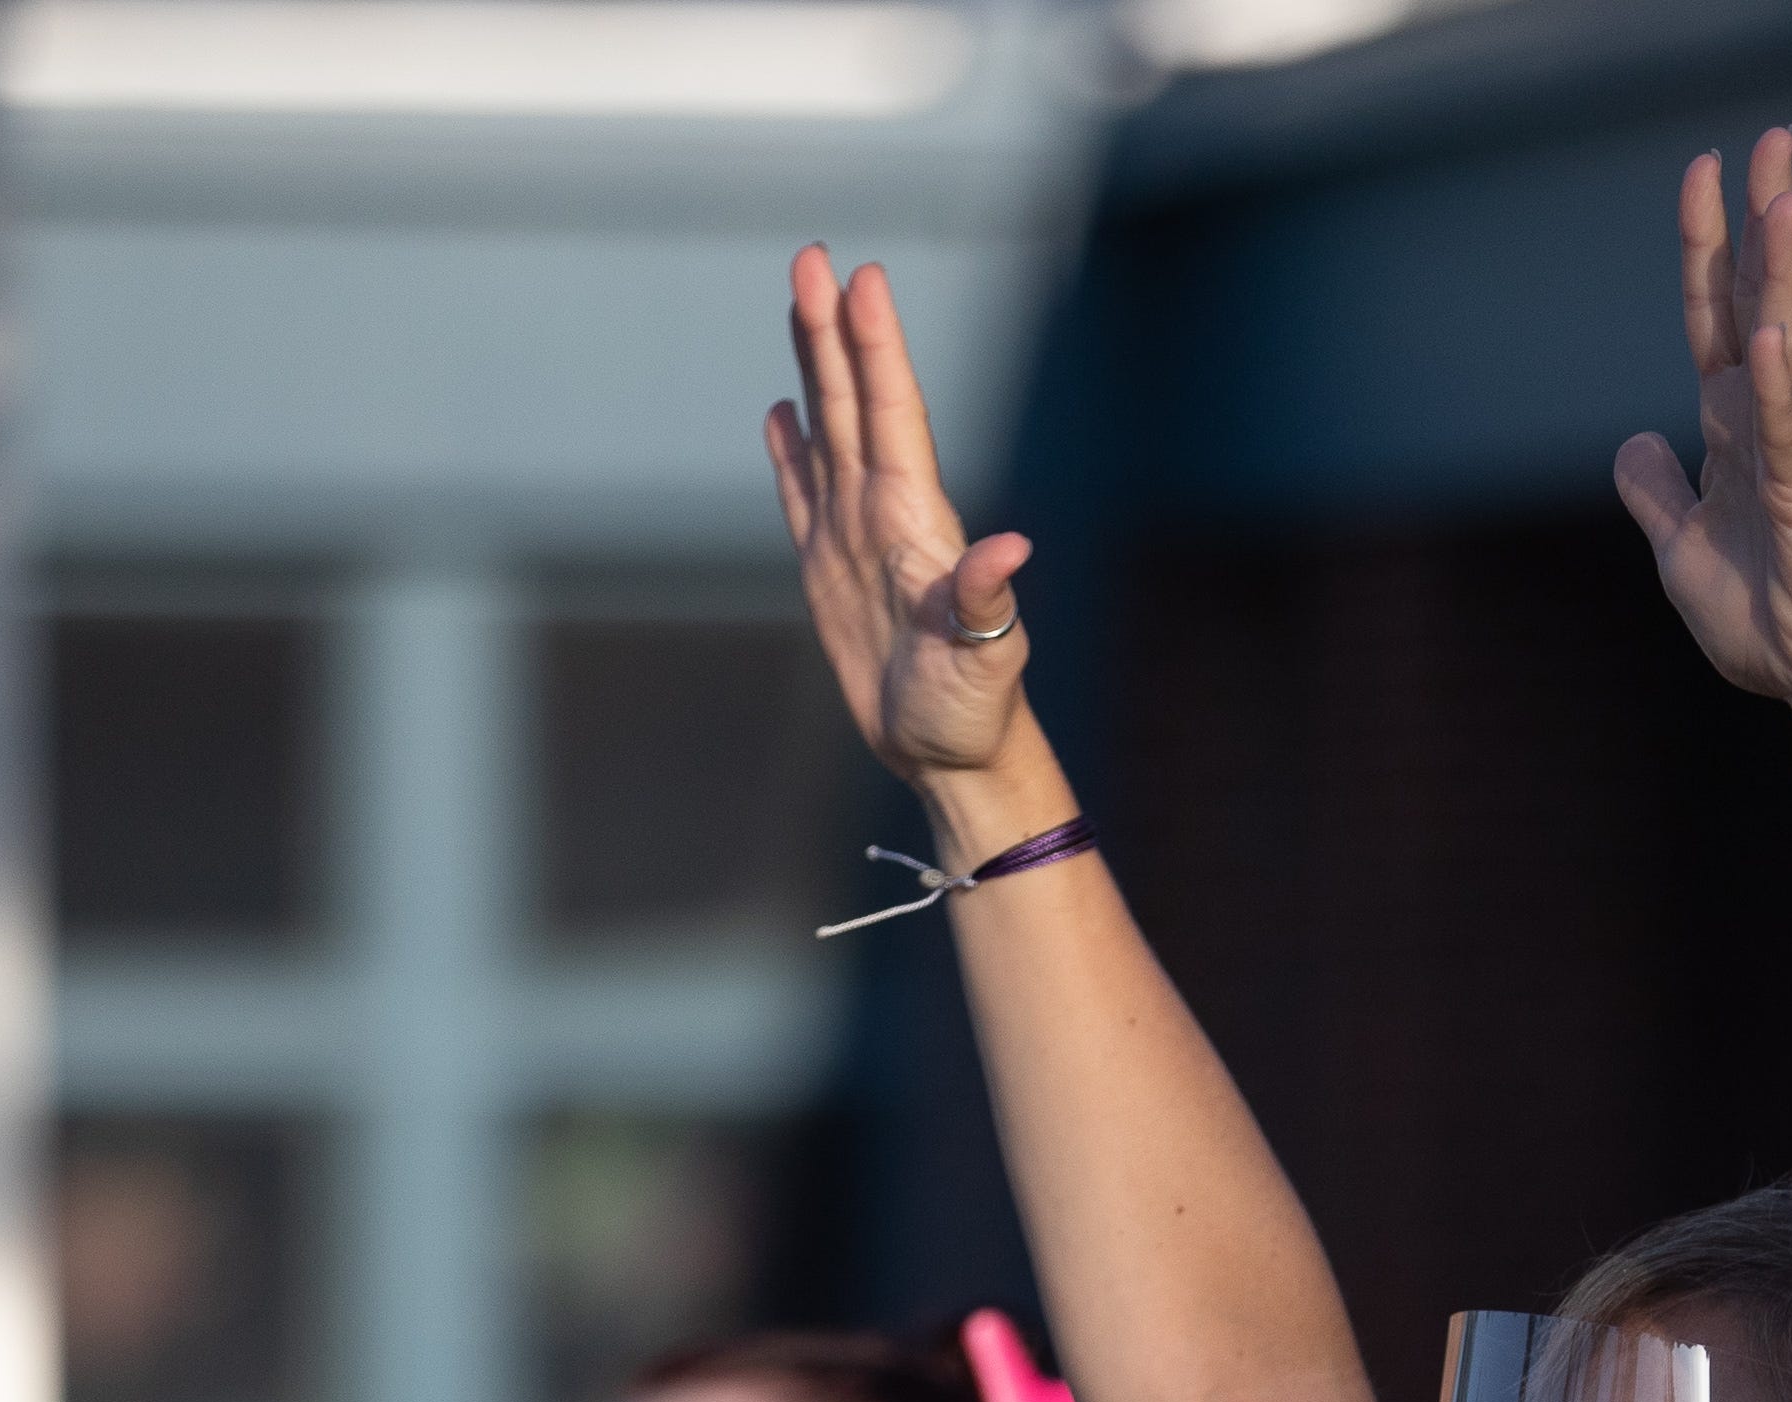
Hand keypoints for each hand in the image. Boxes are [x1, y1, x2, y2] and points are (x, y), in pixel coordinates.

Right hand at [768, 246, 1038, 787]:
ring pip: (827, 430)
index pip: (894, 414)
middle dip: (833, 328)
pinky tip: (781, 410)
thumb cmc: (975, 711)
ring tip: (801, 300)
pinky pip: (802, 495)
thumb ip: (986, 600)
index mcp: (919, 522)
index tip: (865, 279)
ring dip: (812, 364)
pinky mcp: (828, 570)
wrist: (952, 755)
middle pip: (853, 402)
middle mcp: (886, 513)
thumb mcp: (986, 657)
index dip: (878, 347)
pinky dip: (789, 451)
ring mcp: (855, 536)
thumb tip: (1010, 548)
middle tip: (813, 256)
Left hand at [1611, 131, 1791, 773]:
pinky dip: (1777, 384)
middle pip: (1759, 302)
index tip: (1705, 171)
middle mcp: (1768, 423)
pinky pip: (1788, 435)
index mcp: (1733, 427)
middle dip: (1759, 222)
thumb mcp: (1679, 550)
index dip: (1705, 247)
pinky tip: (1771, 335)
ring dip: (1781, 274)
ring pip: (1786, 346)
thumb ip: (1656, 491)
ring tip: (1783, 200)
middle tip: (1770, 138)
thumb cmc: (1768, 617)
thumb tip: (1633, 441)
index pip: (1713, 317)